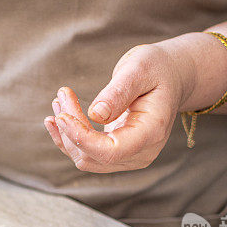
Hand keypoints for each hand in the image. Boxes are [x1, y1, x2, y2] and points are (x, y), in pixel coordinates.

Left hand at [44, 44, 191, 172]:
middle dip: (70, 130)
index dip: (82, 139)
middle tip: (62, 94)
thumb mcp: (140, 69)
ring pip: (85, 158)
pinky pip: (86, 154)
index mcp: (151, 132)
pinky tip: (55, 119)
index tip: (61, 116)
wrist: (170, 77)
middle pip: (93, 156)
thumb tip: (95, 114)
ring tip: (58, 102)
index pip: (111, 150)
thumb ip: (119, 92)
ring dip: (65, 134)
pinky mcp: (116, 153)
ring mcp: (129, 156)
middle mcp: (141, 152)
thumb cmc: (157, 69)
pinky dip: (67, 139)